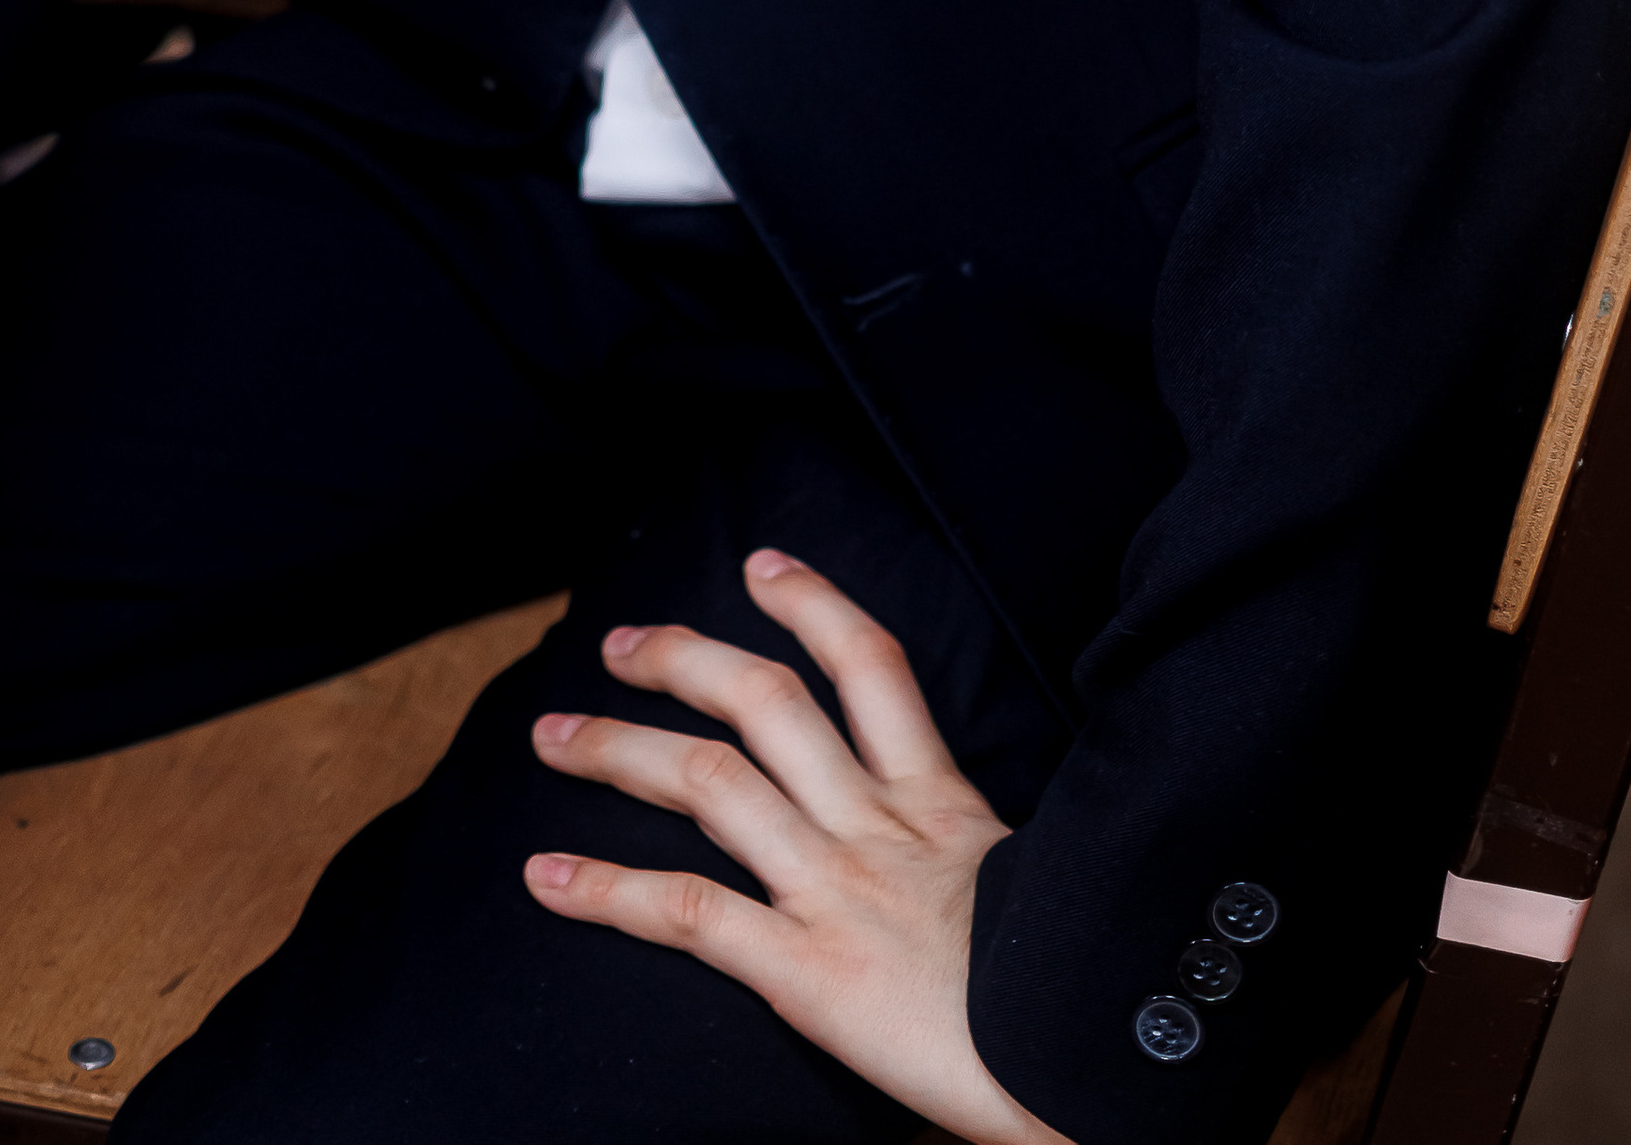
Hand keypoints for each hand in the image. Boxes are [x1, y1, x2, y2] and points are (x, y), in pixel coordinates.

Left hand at [525, 549, 1071, 1144]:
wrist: (1084, 1064)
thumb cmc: (1068, 992)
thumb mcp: (1036, 891)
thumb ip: (976, 860)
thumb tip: (959, 862)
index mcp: (941, 804)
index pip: (873, 667)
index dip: (813, 602)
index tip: (762, 565)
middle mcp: (878, 827)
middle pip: (766, 703)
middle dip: (682, 660)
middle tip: (618, 644)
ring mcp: (836, 890)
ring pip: (709, 785)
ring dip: (617, 750)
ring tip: (552, 736)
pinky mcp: (806, 970)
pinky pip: (689, 914)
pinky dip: (608, 893)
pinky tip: (547, 882)